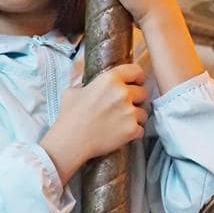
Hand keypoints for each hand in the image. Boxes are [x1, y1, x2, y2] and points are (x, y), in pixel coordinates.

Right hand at [39, 63, 148, 182]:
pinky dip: (134, 132)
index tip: (136, 82)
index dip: (137, 77)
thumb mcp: (72, 91)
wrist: (70, 141)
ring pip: (143, 112)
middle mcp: (123, 93)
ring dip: (136, 117)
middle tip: (125, 106)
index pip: (135, 71)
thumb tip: (85, 79)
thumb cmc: (70, 116)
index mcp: (110, 80)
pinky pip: (141, 129)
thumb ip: (84, 83)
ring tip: (122, 122)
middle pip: (143, 92)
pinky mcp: (132, 129)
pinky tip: (122, 134)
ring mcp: (129, 112)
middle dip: (136, 99)